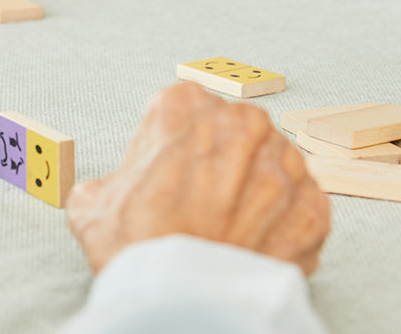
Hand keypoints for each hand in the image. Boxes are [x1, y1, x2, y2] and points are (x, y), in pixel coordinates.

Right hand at [67, 82, 330, 275]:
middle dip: (224, 157)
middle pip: (236, 128)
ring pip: (275, 161)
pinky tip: (258, 240)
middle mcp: (238, 124)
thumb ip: (112, 180)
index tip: (173, 166)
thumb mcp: (95, 200)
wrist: (180, 304)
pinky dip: (286, 221)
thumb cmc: (136, 246)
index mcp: (183, 105)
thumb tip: (110, 192)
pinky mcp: (312, 209)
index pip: (187, 105)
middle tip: (205, 196)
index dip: (177, 140)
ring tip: (233, 222)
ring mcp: (282, 165)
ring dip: (259, 187)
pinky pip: (304, 203)